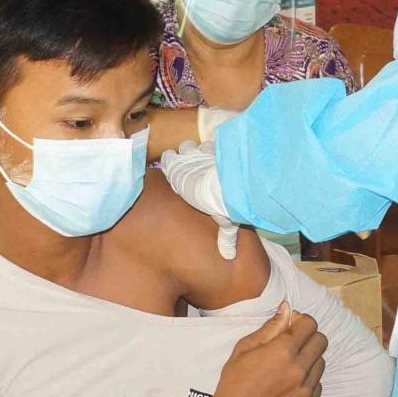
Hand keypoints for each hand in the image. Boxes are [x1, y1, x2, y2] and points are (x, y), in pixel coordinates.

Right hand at [160, 141, 239, 259]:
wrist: (228, 184)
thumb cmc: (219, 203)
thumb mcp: (224, 222)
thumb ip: (226, 237)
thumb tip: (229, 256)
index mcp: (180, 181)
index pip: (169, 166)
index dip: (175, 167)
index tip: (183, 173)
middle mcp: (184, 165)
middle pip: (178, 152)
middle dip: (185, 155)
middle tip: (196, 161)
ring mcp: (196, 153)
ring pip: (188, 144)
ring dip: (197, 148)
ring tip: (206, 153)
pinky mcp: (209, 145)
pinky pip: (207, 140)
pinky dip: (214, 143)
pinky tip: (221, 146)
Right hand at [207, 303, 325, 396]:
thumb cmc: (235, 381)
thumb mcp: (245, 348)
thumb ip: (270, 327)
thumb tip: (287, 308)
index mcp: (283, 351)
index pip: (310, 324)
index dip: (301, 322)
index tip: (292, 327)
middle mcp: (299, 369)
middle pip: (321, 341)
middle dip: (309, 338)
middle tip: (292, 346)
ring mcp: (306, 390)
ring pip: (321, 364)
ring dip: (309, 361)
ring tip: (288, 369)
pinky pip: (317, 385)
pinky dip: (308, 382)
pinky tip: (289, 386)